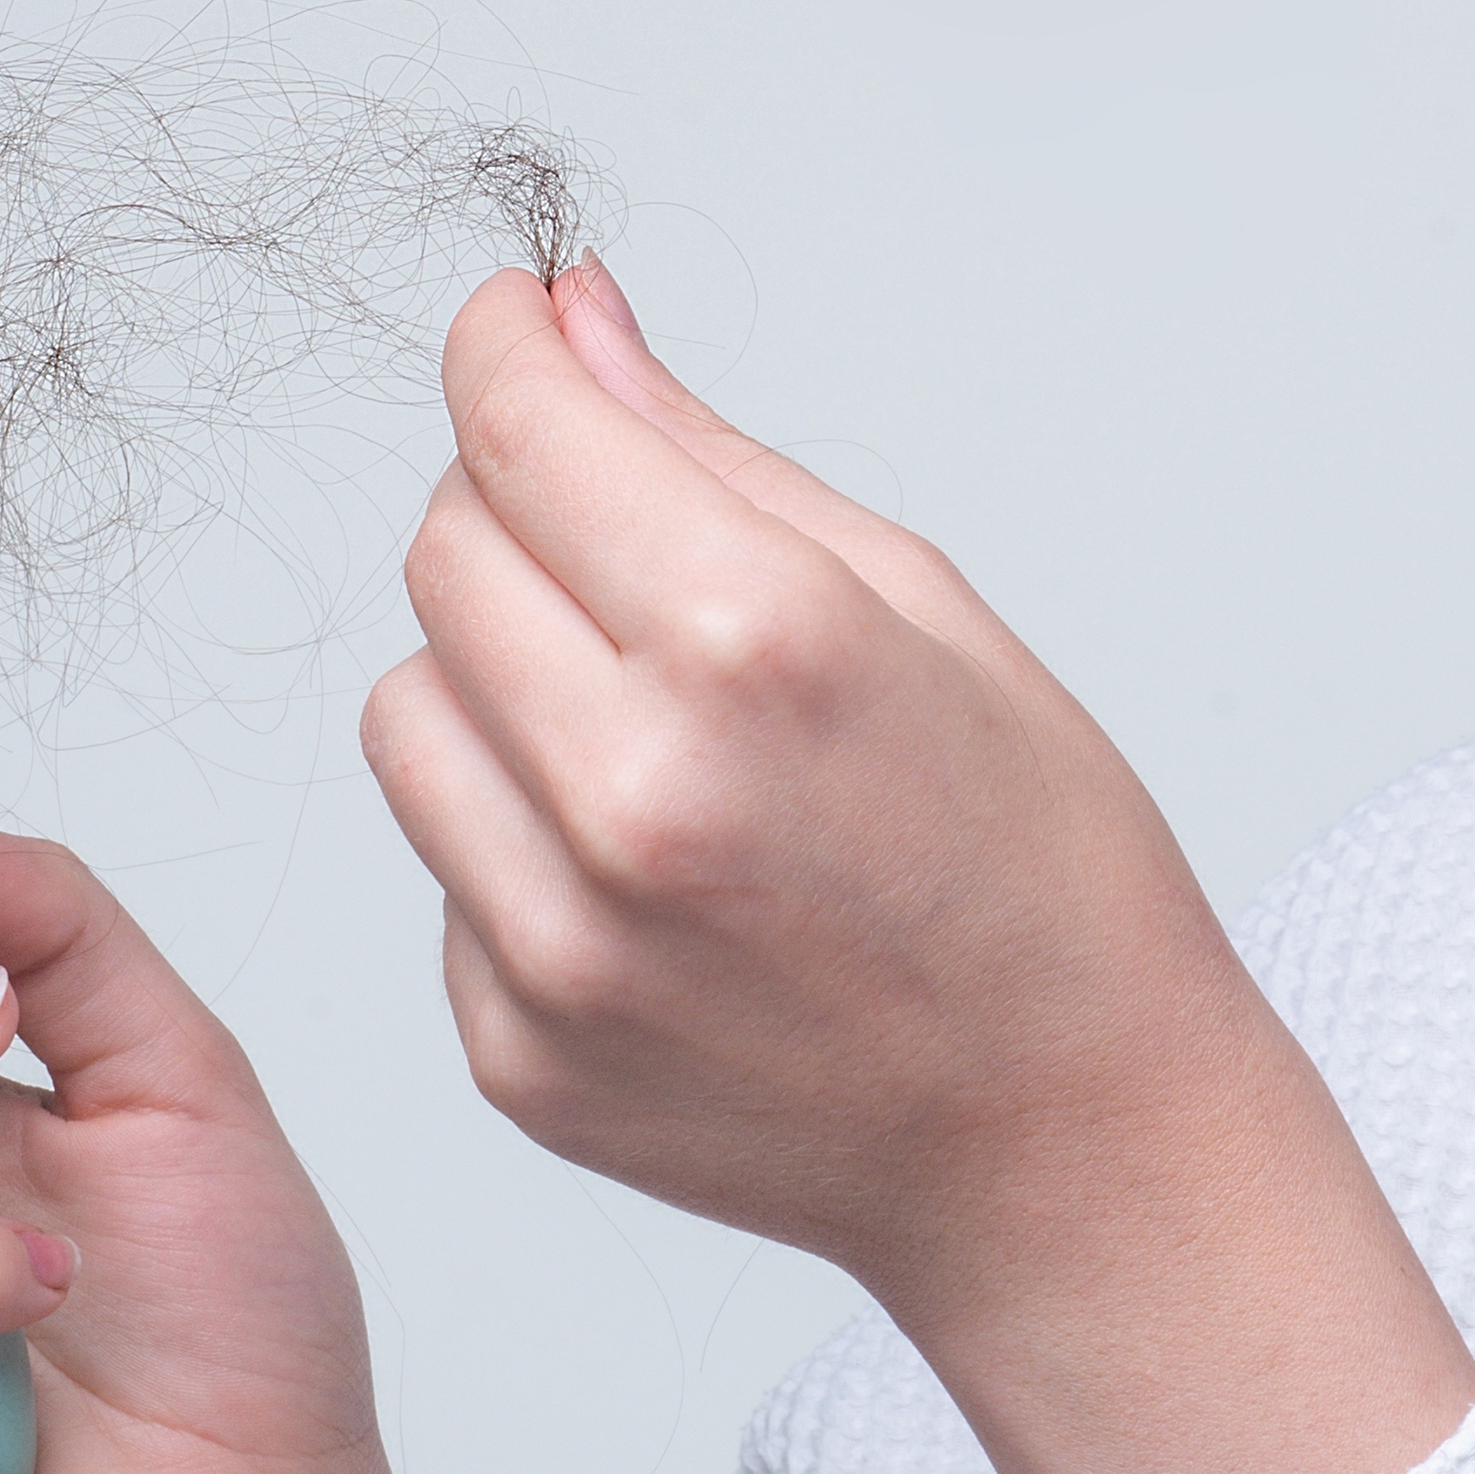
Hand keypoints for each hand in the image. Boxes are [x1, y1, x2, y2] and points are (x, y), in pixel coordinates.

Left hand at [364, 261, 1474, 1473]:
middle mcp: (633, 793)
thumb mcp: (924, 607)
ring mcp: (559, 943)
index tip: (511, 328)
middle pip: (442, 557)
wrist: (1069, 1147)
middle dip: (515, 510)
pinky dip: (518, 835)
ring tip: (649, 728)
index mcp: (754, 646)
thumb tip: (571, 326)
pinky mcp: (516, 1051)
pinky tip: (661, 874)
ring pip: (405, 710)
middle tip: (626, 547)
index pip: (523, 434)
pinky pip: (443, 866)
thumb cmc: (1041, 872)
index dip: (502, 352)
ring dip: (496, 679)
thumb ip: (712, 458)